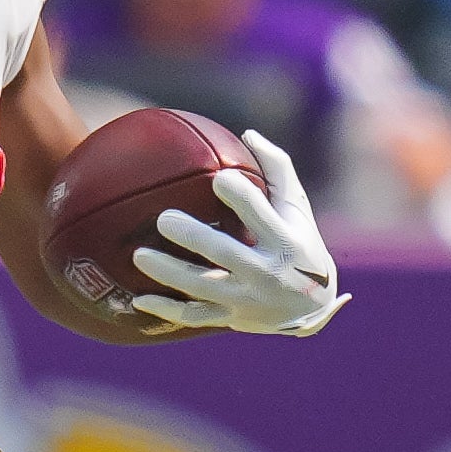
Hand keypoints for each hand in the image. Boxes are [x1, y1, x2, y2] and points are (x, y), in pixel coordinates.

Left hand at [127, 131, 349, 338]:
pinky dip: (165, 310)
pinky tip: (137, 300)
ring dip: (169, 273)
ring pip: (202, 287)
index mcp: (283, 240)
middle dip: (193, 237)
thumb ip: (276, 168)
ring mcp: (247, 299)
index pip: (258, 212)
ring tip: (138, 255)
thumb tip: (247, 133)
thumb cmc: (300, 240)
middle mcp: (266, 273)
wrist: (313, 306)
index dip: (238, 194)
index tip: (218, 179)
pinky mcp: (231, 318)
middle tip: (163, 219)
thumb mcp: (296, 207)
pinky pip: (193, 316)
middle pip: (224, 252)